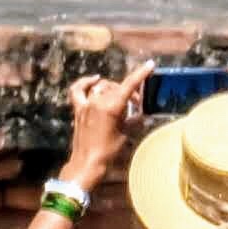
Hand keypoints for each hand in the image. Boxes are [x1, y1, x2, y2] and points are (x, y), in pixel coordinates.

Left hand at [61, 60, 148, 192]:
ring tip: (121, 100)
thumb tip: (140, 113)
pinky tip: (95, 80)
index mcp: (111, 107)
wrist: (87, 163)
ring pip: (102, 87)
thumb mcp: (126, 135)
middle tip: (136, 104)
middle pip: (116, 87)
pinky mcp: (78, 109)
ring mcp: (86, 104)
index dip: (140, 74)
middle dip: (129, 92)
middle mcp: (97, 101)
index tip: (149, 65)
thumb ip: (133, 120)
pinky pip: (79, 89)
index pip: (128, 85)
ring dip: (113, 90)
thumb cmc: (109, 152)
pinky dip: (86, 82)